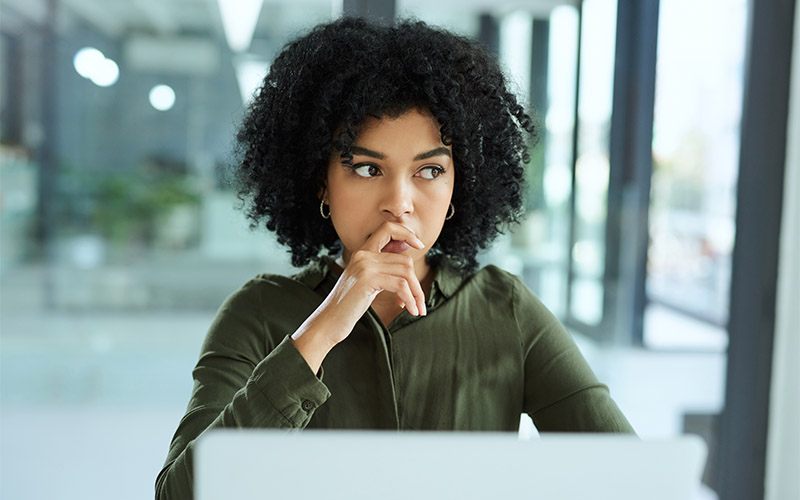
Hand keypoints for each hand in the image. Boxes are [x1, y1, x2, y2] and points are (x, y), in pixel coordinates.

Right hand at [290, 221, 425, 370]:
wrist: (329, 321)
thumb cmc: (349, 306)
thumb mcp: (367, 282)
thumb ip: (382, 269)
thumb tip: (406, 260)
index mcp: (362, 252)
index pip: (388, 228)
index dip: (406, 233)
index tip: (419, 245)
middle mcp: (363, 254)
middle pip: (404, 259)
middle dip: (417, 283)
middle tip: (420, 302)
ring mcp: (364, 265)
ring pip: (406, 272)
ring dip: (417, 293)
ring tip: (418, 309)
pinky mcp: (367, 279)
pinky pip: (401, 285)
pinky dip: (411, 299)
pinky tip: (411, 310)